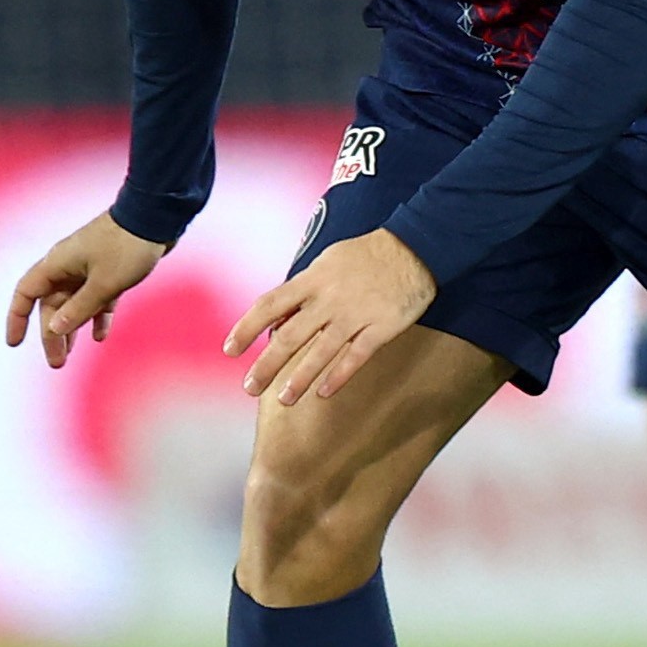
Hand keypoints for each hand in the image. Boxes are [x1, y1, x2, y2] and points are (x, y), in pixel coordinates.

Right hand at [6, 212, 170, 369]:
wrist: (156, 217)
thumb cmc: (127, 248)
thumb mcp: (103, 284)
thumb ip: (78, 309)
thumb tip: (54, 330)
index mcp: (57, 264)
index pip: (26, 293)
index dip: (17, 318)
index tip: (15, 343)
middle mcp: (68, 267)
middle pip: (51, 305)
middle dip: (52, 334)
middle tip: (57, 363)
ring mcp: (89, 268)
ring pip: (73, 304)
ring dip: (72, 328)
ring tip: (71, 355)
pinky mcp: (109, 270)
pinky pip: (96, 298)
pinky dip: (96, 316)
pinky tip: (99, 336)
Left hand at [223, 228, 436, 404]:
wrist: (416, 247)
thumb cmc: (366, 256)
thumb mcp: (326, 262)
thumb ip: (301, 291)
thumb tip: (276, 319)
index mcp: (312, 280)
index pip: (269, 305)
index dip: (246, 328)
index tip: (230, 351)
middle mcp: (329, 300)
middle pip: (290, 336)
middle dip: (267, 364)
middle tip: (250, 387)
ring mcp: (355, 315)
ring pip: (321, 352)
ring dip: (300, 378)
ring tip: (284, 399)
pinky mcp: (381, 327)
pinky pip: (356, 356)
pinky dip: (339, 375)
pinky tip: (324, 393)